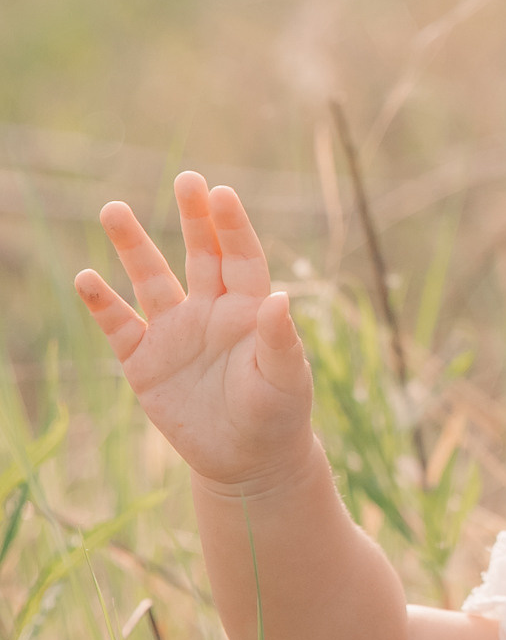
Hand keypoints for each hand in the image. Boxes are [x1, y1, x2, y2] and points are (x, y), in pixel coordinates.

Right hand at [76, 173, 315, 495]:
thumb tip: (283, 299)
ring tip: (113, 209)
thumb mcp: (284, 379)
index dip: (231, 226)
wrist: (247, 461)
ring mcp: (174, 332)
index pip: (240, 257)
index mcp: (249, 309)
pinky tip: (85, 278)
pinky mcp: (144, 361)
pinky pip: (119, 326)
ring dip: (132, 246)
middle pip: (199, 254)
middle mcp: (210, 310)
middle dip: (192, 218)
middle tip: (187, 178)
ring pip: (150, 279)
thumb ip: (280, 340)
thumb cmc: (278, 415)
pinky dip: (102, 303)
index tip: (221, 194)